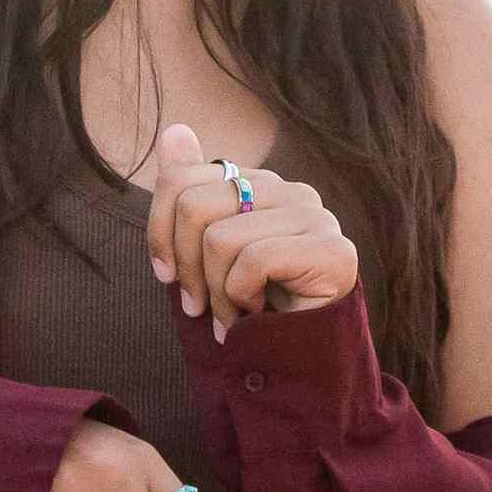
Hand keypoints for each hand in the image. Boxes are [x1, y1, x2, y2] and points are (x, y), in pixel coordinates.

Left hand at [146, 123, 357, 341]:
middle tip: (197, 307)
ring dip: (215, 294)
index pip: (183, 180)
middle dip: (186, 267)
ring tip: (231, 317)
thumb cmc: (253, 307)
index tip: (166, 275)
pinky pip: (253, 262)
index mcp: (260, 184)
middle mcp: (290, 190)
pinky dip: (241, 299)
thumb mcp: (208, 254)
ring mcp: (315, 216)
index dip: (159, 231)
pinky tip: (257, 315)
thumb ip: (191, 194)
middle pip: (195, 206)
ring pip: (220, 239)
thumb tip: (173, 129)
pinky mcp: (332, 249)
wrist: (303, 361)